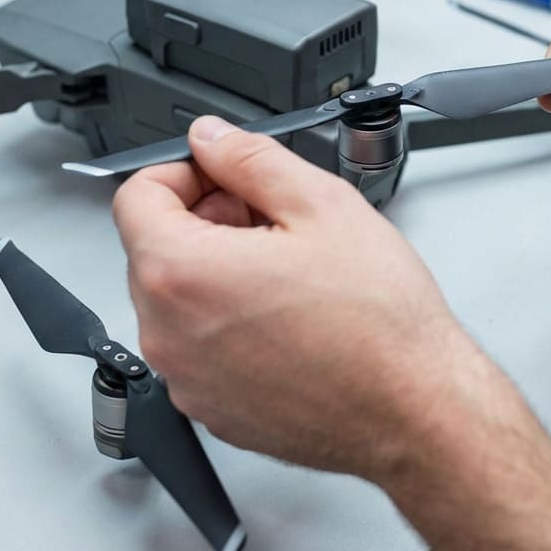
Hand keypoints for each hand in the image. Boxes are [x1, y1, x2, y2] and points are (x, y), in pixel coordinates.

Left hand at [116, 118, 550, 550]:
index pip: (135, 197)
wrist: (414, 411)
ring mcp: (186, 378)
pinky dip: (227, 321)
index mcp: (182, 273)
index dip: (181, 171)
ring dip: (216, 270)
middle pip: (154, 248)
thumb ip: (250, 159)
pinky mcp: (211, 408)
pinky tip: (288, 315)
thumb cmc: (378, 324)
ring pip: (176, 299)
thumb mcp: (321, 204)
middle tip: (270, 218)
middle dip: (204, 219)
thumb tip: (212, 139)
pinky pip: (198, 346)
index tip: (220, 174)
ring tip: (288, 270)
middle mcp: (167, 334)